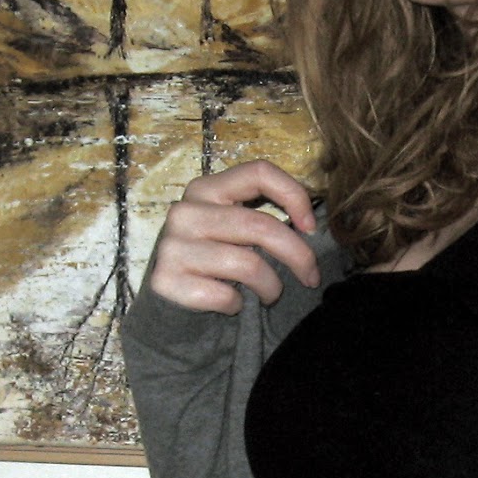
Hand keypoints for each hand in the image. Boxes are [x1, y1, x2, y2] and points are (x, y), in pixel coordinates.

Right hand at [149, 160, 319, 313]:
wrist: (168, 301)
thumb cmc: (212, 261)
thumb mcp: (232, 229)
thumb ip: (259, 217)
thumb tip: (308, 226)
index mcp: (206, 189)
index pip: (258, 172)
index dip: (294, 195)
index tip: (311, 227)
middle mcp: (186, 211)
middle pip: (260, 225)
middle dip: (298, 255)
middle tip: (311, 277)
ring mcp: (173, 245)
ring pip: (247, 264)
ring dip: (271, 286)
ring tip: (270, 294)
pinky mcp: (166, 280)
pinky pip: (224, 295)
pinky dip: (238, 305)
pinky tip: (234, 304)